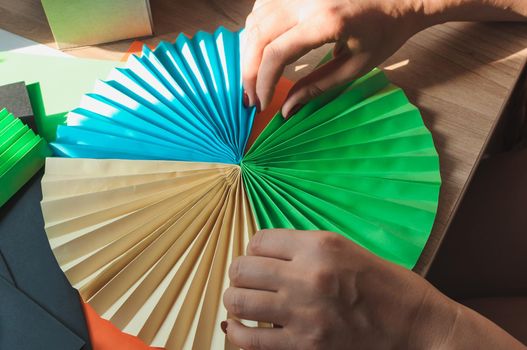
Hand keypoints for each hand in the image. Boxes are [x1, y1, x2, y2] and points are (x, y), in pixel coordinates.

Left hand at [222, 229, 456, 349]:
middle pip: (242, 269)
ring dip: (235, 301)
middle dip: (239, 274)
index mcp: (320, 246)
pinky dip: (238, 333)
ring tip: (243, 302)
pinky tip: (240, 329)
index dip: (252, 249)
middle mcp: (308, 276)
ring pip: (239, 302)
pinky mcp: (305, 346)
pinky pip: (250, 340)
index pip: (259, 240)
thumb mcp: (344, 249)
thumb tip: (262, 255)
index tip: (256, 258)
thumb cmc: (384, 284)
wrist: (414, 324)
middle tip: (247, 280)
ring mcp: (304, 314)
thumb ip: (302, 249)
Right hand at [242, 0, 429, 117]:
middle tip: (250, 98)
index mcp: (326, 21)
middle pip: (258, 36)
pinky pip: (263, 6)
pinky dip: (257, 30)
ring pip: (255, 19)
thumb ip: (317, 87)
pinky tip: (261, 50)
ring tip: (253, 78)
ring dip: (249, 52)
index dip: (263, 82)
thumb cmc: (385, 31)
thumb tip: (287, 109)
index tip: (261, 103)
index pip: (277, 53)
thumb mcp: (355, 66)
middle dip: (249, 72)